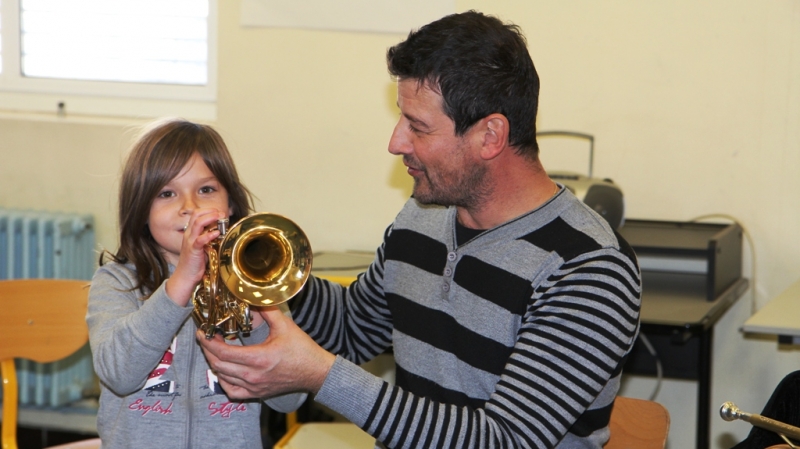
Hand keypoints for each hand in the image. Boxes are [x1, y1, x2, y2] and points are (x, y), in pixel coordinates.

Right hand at [167, 209, 223, 305]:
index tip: (218, 211)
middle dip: (210, 211)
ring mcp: (190, 241)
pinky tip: (216, 233)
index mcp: (190, 232)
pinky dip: (209, 235)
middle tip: (221, 212)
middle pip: (197, 215)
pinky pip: (200, 239)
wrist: (185, 275)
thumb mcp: (203, 246)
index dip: (207, 210)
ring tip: (219, 217)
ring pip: (197, 224)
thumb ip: (208, 238)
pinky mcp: (193, 250)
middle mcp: (189, 234)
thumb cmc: (195, 262)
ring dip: (210, 218)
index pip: (196, 215)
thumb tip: (220, 230)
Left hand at [197, 306, 335, 398]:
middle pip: (218, 365)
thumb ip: (268, 311)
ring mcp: (254, 387)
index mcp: (259, 358)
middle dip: (208, 350)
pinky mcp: (257, 394)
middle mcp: (253, 375)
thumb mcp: (285, 326)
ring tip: (214, 350)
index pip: (223, 352)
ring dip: (214, 363)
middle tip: (206, 338)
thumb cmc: (302, 350)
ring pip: (222, 378)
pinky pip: (232, 391)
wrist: (315, 372)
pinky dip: (224, 381)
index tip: (203, 332)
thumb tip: (254, 297)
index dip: (208, 342)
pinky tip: (225, 371)